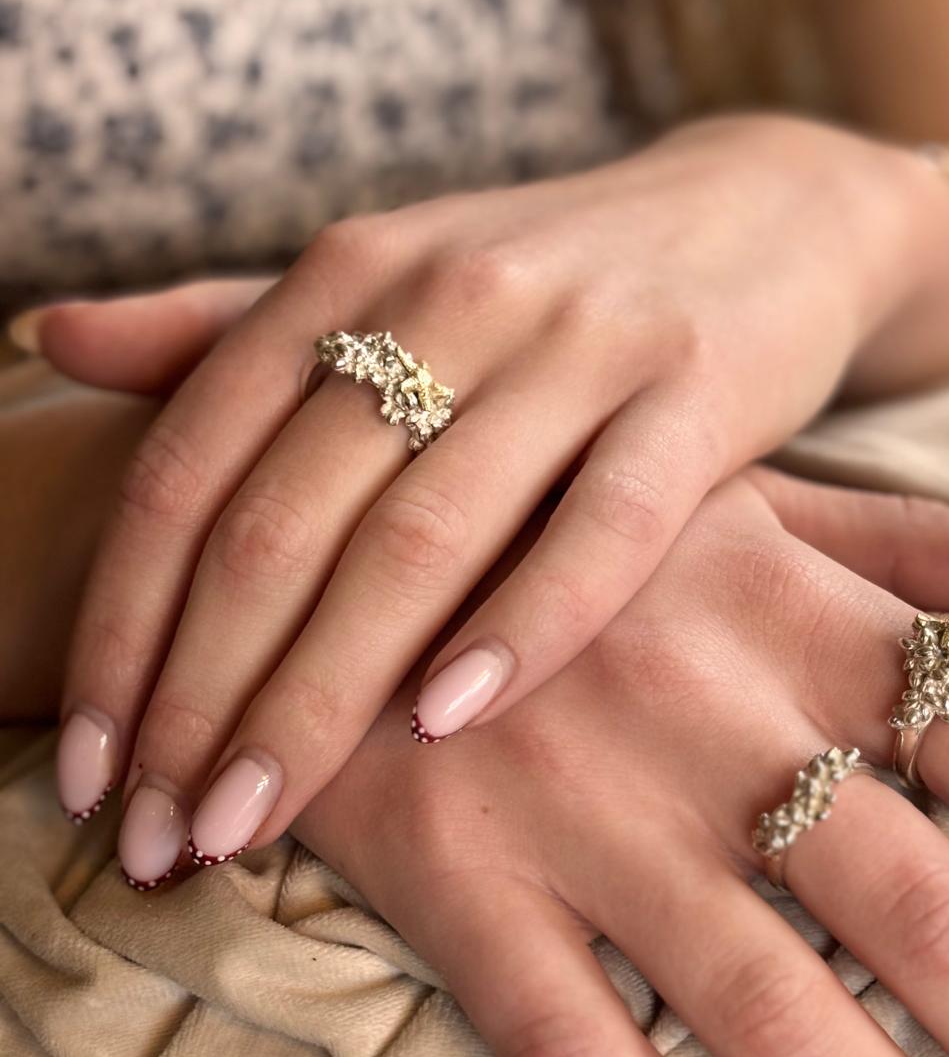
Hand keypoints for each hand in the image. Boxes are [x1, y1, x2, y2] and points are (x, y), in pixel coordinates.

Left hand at [51, 114, 945, 842]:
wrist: (768, 217)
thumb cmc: (551, 280)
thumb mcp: (384, 279)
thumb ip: (223, 322)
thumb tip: (45, 337)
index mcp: (344, 274)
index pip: (189, 470)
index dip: (121, 627)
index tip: (87, 770)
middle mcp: (443, 296)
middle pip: (282, 524)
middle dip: (201, 700)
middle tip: (157, 840)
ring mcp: (576, 341)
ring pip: (418, 539)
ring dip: (320, 699)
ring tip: (252, 825)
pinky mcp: (696, 392)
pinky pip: (600, 527)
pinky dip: (519, 629)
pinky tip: (446, 730)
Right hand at [110, 462, 948, 1056]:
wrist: (326, 532)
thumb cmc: (569, 530)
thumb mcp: (749, 496)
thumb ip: (927, 545)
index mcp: (800, 612)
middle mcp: (708, 712)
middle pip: (924, 915)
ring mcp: (576, 805)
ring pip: (767, 1008)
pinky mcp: (458, 878)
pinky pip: (572, 1047)